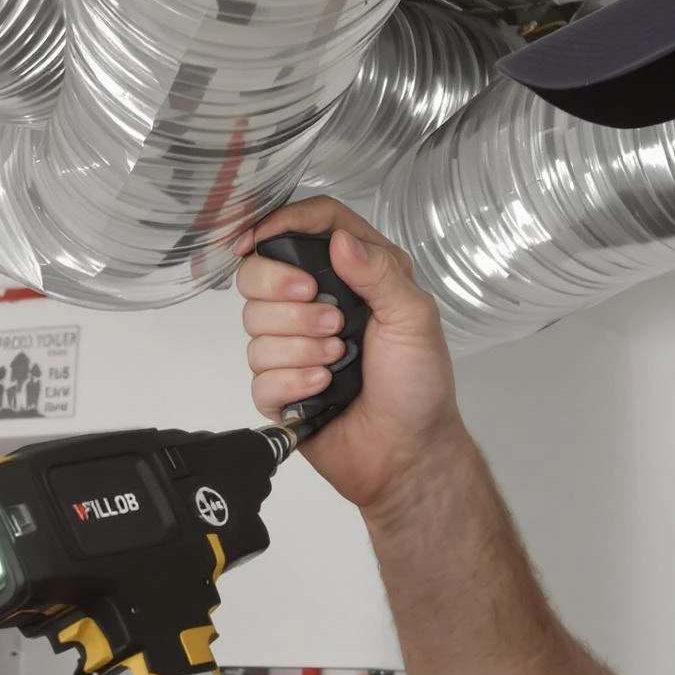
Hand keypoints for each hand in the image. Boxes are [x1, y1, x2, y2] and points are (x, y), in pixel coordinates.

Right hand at [235, 198, 464, 511]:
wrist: (407, 453)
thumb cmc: (419, 385)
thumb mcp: (415, 318)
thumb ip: (379, 272)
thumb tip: (340, 239)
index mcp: (353, 275)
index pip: (309, 227)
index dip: (281, 222)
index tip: (260, 236)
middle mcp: (316, 304)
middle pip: (259, 272)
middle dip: (285, 295)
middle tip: (330, 319)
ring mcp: (292, 345)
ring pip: (254, 324)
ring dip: (300, 346)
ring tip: (336, 361)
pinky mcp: (279, 386)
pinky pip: (258, 374)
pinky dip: (293, 382)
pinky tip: (323, 389)